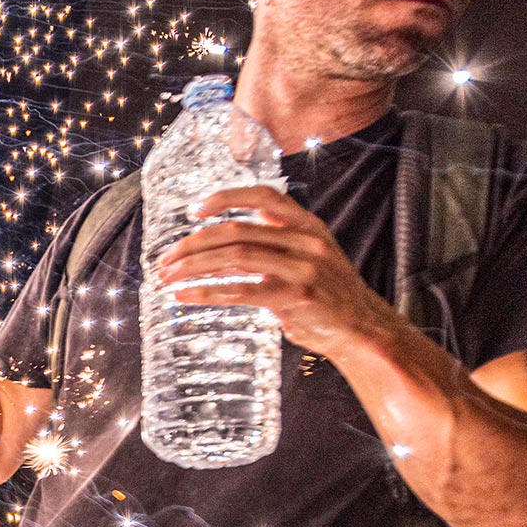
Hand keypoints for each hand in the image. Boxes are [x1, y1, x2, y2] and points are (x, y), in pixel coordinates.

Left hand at [153, 189, 391, 355]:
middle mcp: (307, 240)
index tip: (194, 211)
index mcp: (308, 225)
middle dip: (193, 244)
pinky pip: (241, 290)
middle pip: (236, 231)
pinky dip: (207, 292)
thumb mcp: (305, 260)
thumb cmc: (325, 297)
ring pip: (235, 257)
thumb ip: (271, 247)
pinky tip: (184, 297)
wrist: (362, 330)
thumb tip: (216, 249)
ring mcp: (304, 267)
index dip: (226, 198)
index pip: (264, 196)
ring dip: (193, 267)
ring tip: (166, 278)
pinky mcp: (298, 296)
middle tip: (164, 260)